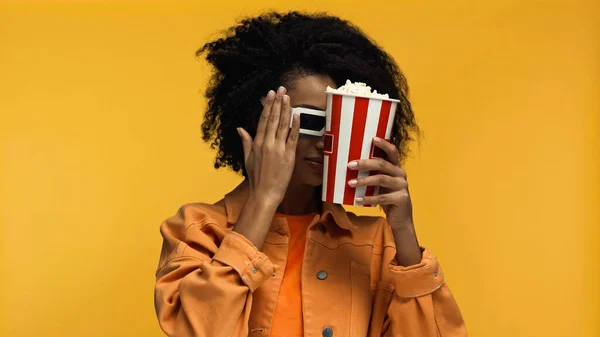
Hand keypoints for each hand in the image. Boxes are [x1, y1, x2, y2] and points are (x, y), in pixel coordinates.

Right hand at [237, 86, 299, 204]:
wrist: (265, 193)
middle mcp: (267, 143)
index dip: (267, 105)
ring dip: (286, 109)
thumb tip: (240, 128)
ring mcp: (279, 149)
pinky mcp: (289, 156)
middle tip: (281, 89)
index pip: (263, 120)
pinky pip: (293, 137)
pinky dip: (295, 125)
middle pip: (273, 118)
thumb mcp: (247, 158)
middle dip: (277, 102)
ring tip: (288, 97)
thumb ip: (246, 141)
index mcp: (257, 143)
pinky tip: (297, 114)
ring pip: (283, 125)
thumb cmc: (256, 178)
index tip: (270, 94)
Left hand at [347, 137, 420, 265]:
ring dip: (364, 181)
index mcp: (396, 168)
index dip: (384, 144)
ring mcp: (402, 186)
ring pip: (381, 179)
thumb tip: (350, 167)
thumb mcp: (380, 185)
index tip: (372, 138)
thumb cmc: (387, 199)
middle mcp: (401, 174)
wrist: (400, 219)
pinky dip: (368, 198)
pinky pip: (382, 197)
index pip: (392, 152)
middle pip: (382, 164)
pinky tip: (357, 199)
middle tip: (350, 165)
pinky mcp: (401, 199)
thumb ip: (373, 175)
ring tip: (350, 183)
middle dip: (364, 163)